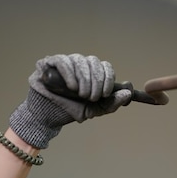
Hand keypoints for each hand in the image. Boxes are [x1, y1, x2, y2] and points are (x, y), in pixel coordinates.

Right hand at [9, 54, 132, 148]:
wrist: (49, 117)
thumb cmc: (71, 110)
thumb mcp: (95, 110)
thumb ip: (111, 103)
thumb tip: (127, 94)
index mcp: (92, 73)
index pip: (105, 66)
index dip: (108, 78)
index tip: (105, 94)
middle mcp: (80, 65)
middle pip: (94, 62)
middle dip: (96, 82)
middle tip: (91, 97)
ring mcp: (65, 62)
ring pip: (80, 60)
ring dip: (84, 80)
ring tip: (80, 94)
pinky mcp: (49, 63)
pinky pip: (63, 61)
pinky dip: (70, 74)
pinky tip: (71, 87)